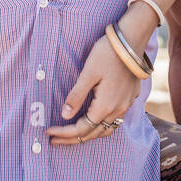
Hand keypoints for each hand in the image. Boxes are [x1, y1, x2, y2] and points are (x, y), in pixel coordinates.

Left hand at [46, 29, 145, 144]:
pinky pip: (114, 121)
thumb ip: (76, 96)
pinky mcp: (129, 98)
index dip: (64, 133)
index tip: (49, 133)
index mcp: (105, 106)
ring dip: (88, 135)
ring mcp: (126, 105)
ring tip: (72, 136)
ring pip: (106, 130)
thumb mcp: (87, 73)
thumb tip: (65, 115)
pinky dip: (101, 126)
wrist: (131, 41)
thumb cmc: (107, 54)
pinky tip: (93, 122)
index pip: (81, 128)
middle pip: (93, 133)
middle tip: (55, 140)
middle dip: (73, 138)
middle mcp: (117, 110)